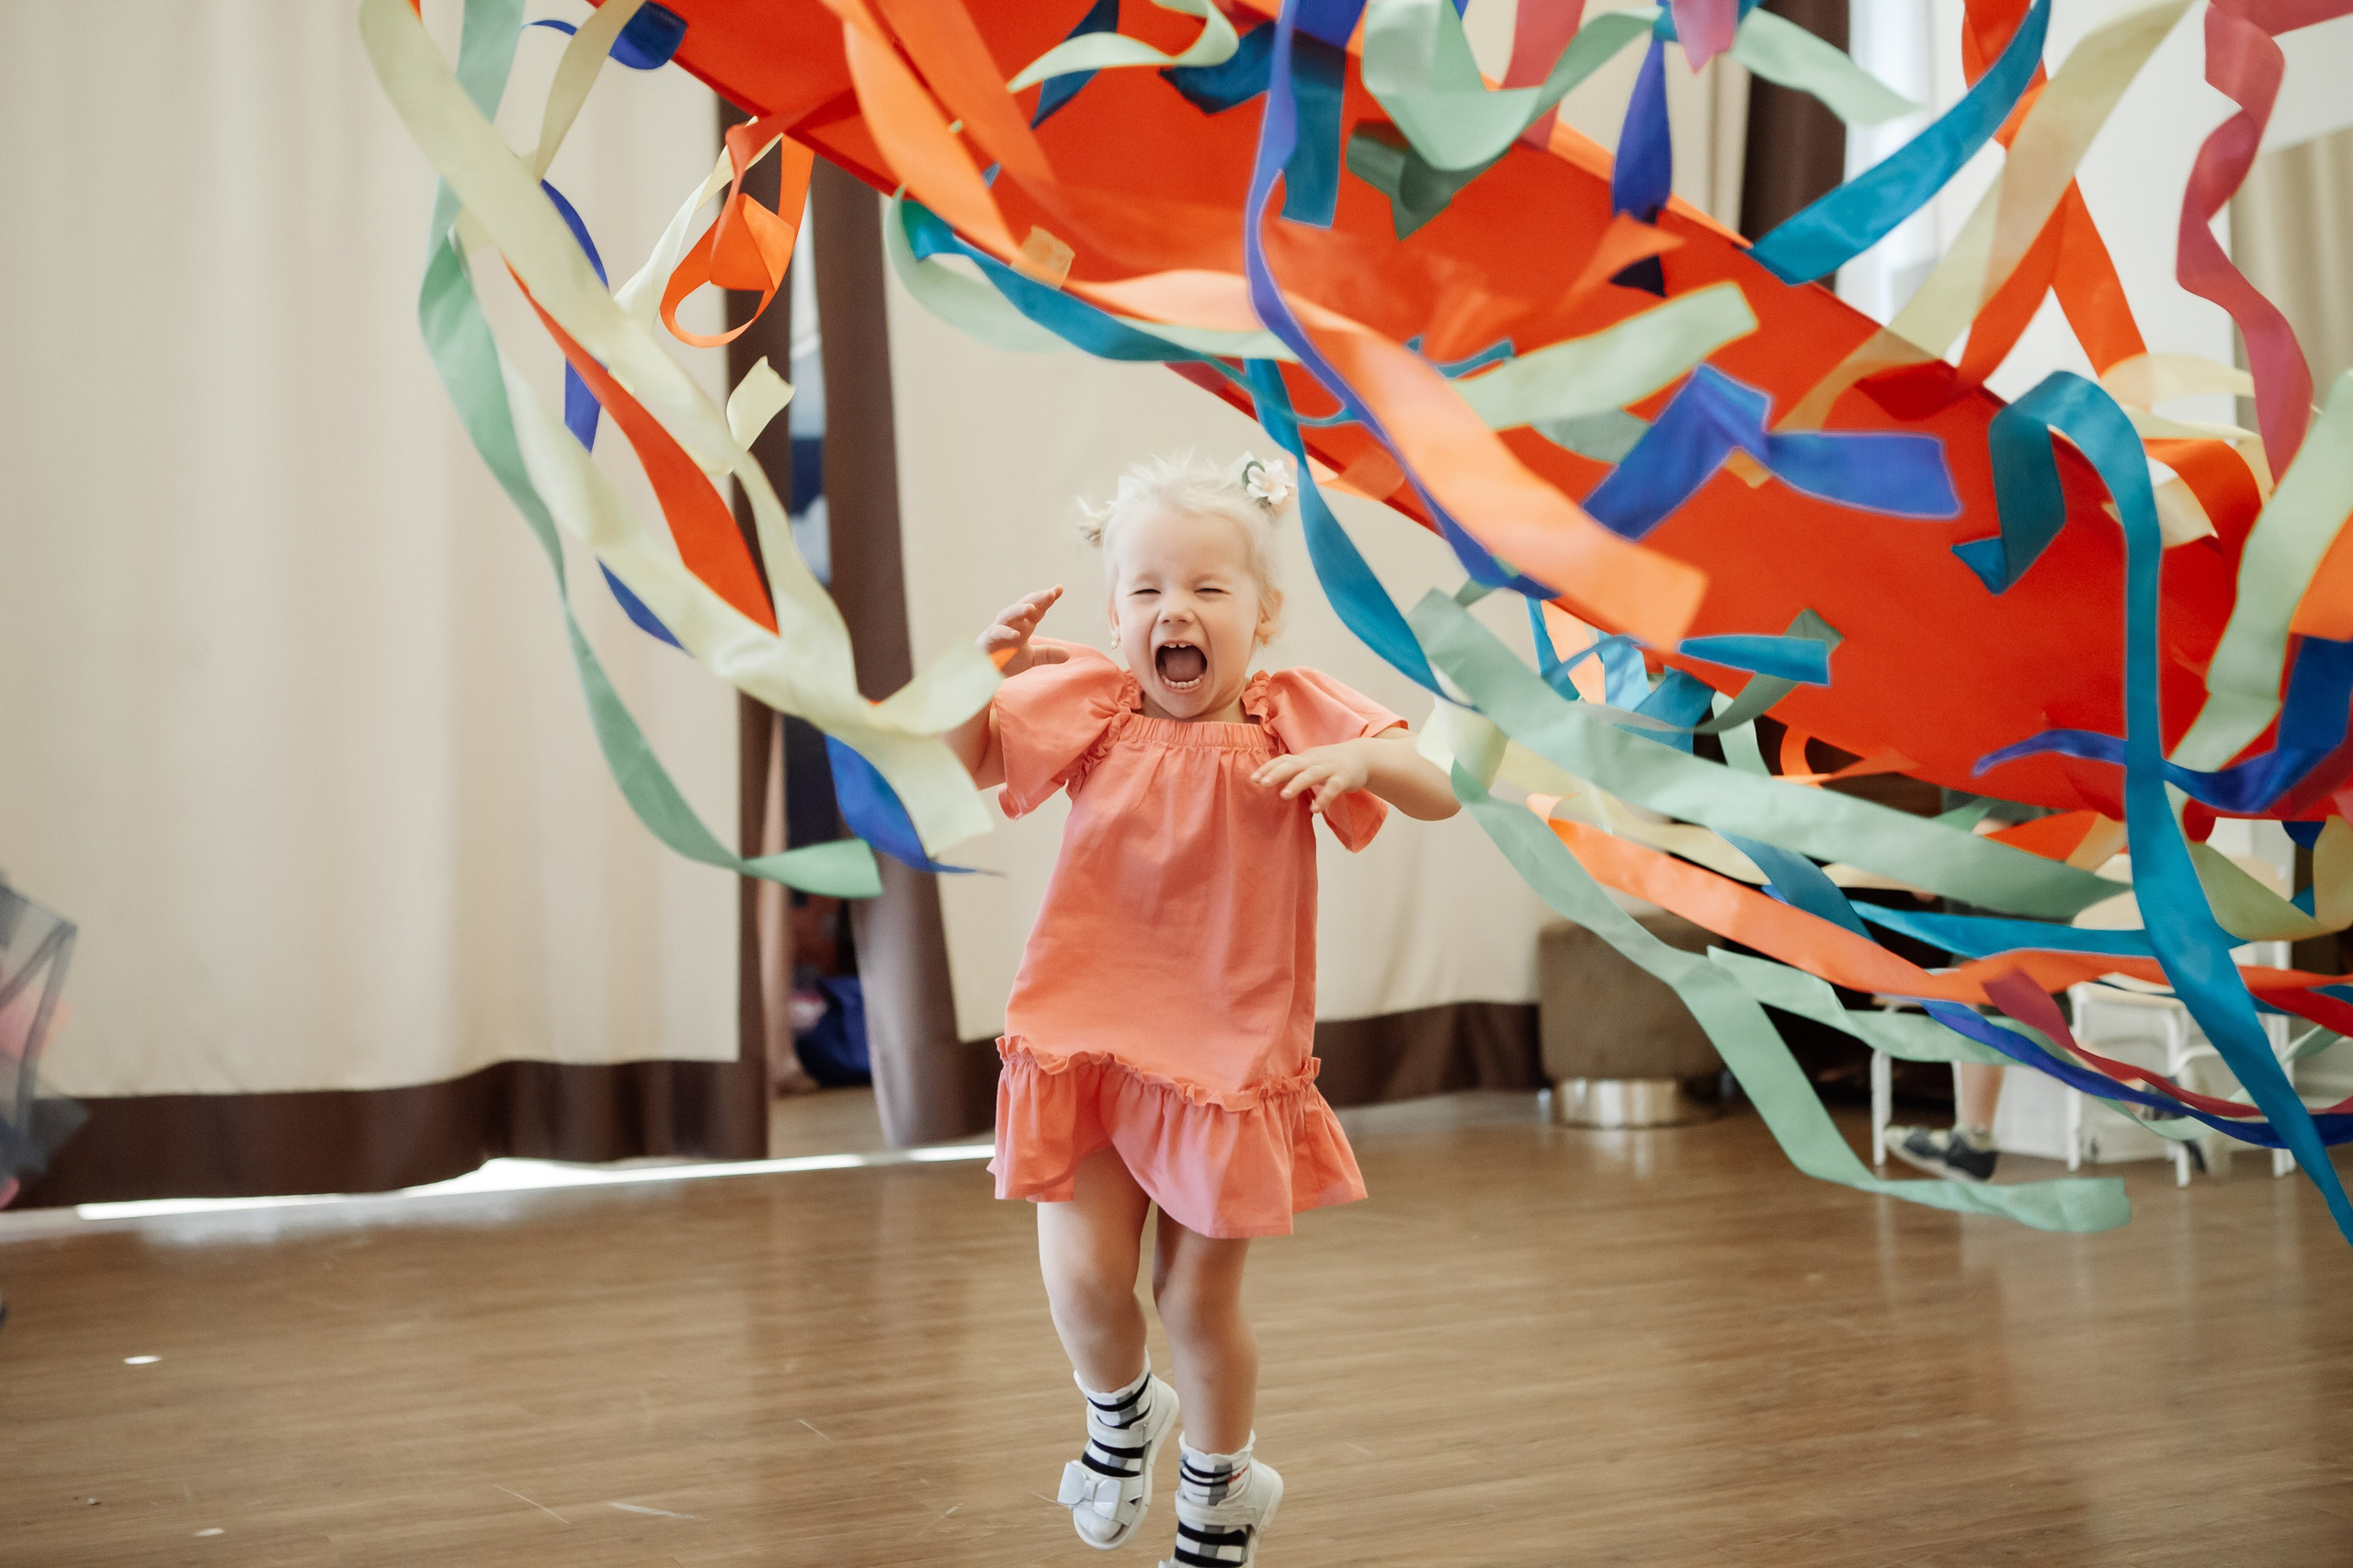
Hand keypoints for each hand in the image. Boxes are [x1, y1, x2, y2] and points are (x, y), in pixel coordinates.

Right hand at [978, 586, 1069, 677]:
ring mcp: (999, 629)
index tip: (1059, 588)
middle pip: (1024, 606)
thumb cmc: (1005, 660)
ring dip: (1018, 610)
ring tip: (1030, 607)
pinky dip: (1005, 632)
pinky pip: (996, 632)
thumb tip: (1067, 655)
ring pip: (1008, 614)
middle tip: (1049, 593)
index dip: (1047, 600)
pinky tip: (1016, 634)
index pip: (1037, 610)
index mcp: (1023, 625)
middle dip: (1036, 599)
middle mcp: (1012, 623)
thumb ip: (1047, 654)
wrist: (986, 672)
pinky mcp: (988, 639)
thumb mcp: (1030, 659)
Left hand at [1253, 742, 1371, 816]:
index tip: (1253, 779)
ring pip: (1311, 774)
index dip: (1268, 768)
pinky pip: (1333, 788)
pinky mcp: (1344, 778)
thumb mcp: (1310, 763)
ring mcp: (1330, 768)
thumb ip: (1292, 770)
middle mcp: (1315, 761)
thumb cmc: (1331, 762)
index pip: (1283, 760)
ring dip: (1297, 783)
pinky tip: (1315, 809)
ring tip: (1284, 795)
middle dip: (1277, 773)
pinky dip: (1324, 798)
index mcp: (1305, 758)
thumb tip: (1267, 780)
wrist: (1363, 756)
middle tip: (1263, 783)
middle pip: (1293, 765)